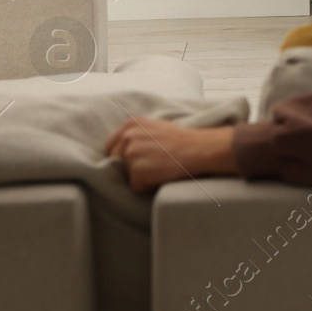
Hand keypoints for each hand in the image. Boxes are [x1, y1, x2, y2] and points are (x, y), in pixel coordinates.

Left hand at [106, 117, 238, 192]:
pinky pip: (136, 186)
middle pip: (116, 161)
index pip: (112, 145)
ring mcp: (131, 153)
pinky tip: (162, 175)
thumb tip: (123, 148)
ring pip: (126, 174)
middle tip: (154, 163)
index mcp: (131, 124)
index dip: (122, 156)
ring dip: (141, 176)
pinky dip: (147, 185)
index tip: (137, 159)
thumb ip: (137, 134)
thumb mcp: (156, 127)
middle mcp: (128, 136)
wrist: (200, 149)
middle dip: (130, 166)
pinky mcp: (137, 171)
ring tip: (161, 167)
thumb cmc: (183, 140)